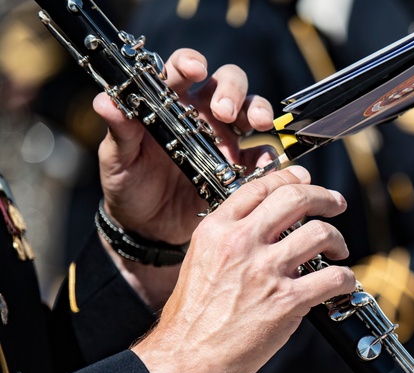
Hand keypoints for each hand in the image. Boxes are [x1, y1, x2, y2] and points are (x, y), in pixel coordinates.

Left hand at [93, 48, 275, 245]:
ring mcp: (225, 139)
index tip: (195, 70)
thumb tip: (105, 101)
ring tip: (258, 125)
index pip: (182, 69)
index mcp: (169, 103)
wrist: (148, 228)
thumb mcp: (117, 159)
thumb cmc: (128, 185)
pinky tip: (262, 166)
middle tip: (224, 112)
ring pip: (252, 110)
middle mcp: (202, 115)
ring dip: (259, 111)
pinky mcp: (240, 166)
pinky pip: (262, 154)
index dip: (190, 63)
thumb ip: (119, 131)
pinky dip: (267, 156)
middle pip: (227, 82)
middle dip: (232, 90)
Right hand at [132, 166, 354, 372]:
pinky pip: (332, 278)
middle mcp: (241, 243)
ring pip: (319, 233)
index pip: (262, 186)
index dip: (292, 178)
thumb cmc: (192, 317)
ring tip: (339, 250)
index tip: (308, 183)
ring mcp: (265, 271)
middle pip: (296, 198)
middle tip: (336, 205)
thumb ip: (229, 239)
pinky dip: (346, 278)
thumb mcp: (200, 260)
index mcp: (217, 230)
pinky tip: (344, 283)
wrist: (185, 357)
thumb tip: (264, 227)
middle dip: (325, 198)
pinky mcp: (286, 301)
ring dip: (338, 238)